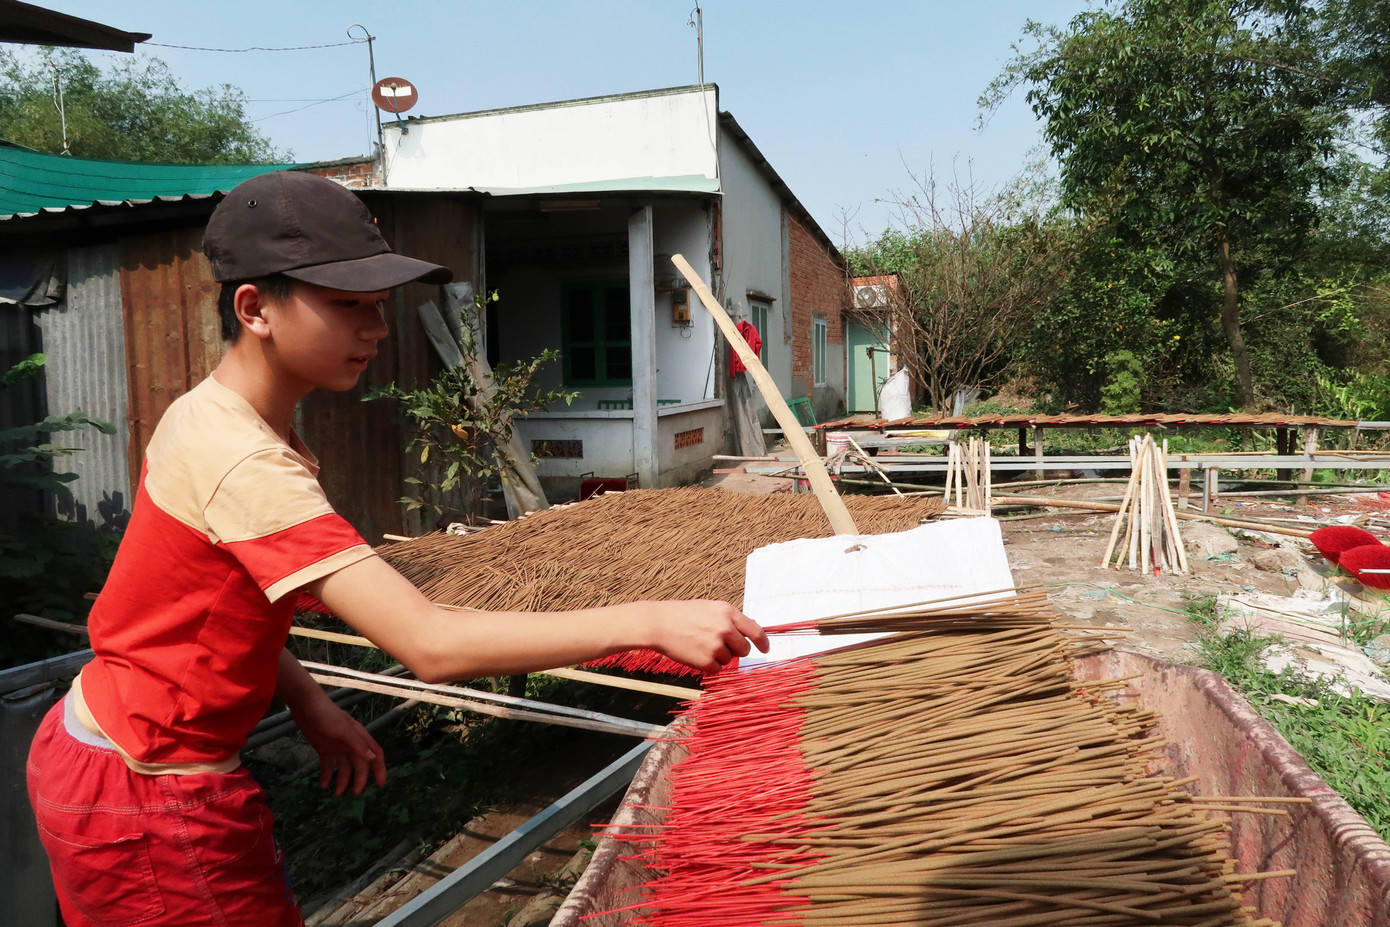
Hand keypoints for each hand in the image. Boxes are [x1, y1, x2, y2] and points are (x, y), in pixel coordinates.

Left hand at [293, 697, 387, 795]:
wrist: (305, 704)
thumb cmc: (327, 714)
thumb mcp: (343, 729)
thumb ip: (358, 744)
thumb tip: (373, 759)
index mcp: (359, 737)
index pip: (375, 754)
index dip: (379, 768)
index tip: (380, 784)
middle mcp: (350, 743)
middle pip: (359, 764)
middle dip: (358, 778)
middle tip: (354, 793)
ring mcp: (337, 746)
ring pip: (343, 766)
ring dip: (342, 779)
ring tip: (336, 793)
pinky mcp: (323, 747)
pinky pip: (328, 764)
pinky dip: (327, 775)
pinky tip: (324, 785)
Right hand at [645, 600, 768, 673]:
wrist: (660, 624)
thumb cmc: (684, 614)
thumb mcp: (710, 608)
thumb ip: (730, 619)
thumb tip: (751, 630)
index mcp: (728, 612)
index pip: (755, 631)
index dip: (762, 642)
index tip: (765, 649)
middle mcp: (725, 628)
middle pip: (744, 649)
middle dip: (736, 650)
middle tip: (719, 645)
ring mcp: (716, 646)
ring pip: (730, 659)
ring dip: (719, 656)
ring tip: (700, 644)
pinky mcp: (707, 661)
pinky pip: (718, 669)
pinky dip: (709, 665)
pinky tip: (696, 653)